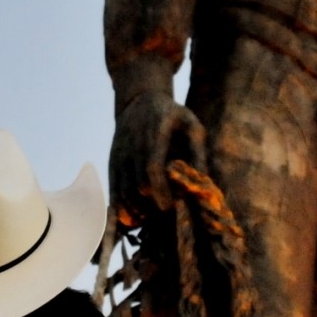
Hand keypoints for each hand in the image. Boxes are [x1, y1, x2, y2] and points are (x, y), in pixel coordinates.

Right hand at [109, 91, 205, 225]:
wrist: (139, 100)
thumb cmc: (172, 115)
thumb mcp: (191, 125)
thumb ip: (198, 152)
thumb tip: (204, 180)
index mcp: (154, 134)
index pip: (151, 168)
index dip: (160, 191)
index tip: (171, 206)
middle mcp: (132, 145)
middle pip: (137, 184)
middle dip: (151, 204)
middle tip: (166, 214)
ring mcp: (119, 154)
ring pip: (123, 190)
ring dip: (137, 208)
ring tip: (152, 216)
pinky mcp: (112, 162)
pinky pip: (114, 188)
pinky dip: (122, 206)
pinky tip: (136, 215)